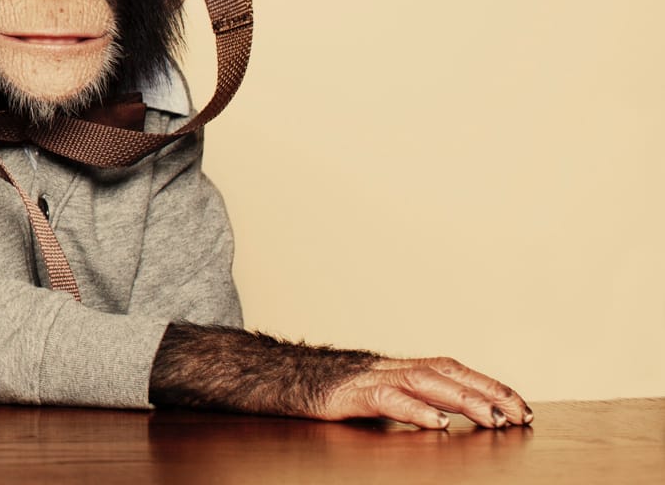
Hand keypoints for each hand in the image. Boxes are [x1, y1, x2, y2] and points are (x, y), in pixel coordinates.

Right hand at [309, 356, 532, 429]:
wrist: (273, 375)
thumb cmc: (319, 388)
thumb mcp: (369, 394)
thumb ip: (402, 401)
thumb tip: (438, 417)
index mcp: (395, 368)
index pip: (452, 369)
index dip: (487, 384)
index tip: (519, 405)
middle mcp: (387, 368)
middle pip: (447, 371)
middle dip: (488, 391)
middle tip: (519, 413)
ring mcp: (367, 378)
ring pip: (424, 380)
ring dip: (463, 399)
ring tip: (492, 418)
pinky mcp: (348, 395)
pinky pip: (386, 399)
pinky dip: (414, 409)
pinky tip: (437, 423)